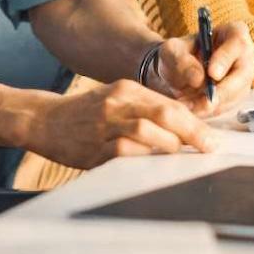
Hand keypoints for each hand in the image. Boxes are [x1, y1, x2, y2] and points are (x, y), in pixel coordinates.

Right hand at [27, 79, 214, 169]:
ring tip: (177, 154)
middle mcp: (117, 103)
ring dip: (169, 145)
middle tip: (209, 147)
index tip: (211, 138)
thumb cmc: (84, 114)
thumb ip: (145, 110)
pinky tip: (150, 162)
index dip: (195, 122)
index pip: (169, 104)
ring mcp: (104, 124)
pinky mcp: (94, 147)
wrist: (42, 119)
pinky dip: (142, 157)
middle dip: (193, 133)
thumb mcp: (115, 100)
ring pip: (148, 131)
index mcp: (126, 90)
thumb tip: (184, 128)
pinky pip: (125, 151)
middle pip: (165, 114)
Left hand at [154, 20, 253, 116]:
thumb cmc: (177, 55)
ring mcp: (245, 75)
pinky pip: (231, 105)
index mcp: (233, 32)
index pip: (238, 42)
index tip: (212, 74)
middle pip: (244, 71)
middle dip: (223, 89)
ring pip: (239, 92)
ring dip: (214, 103)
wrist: (175, 73)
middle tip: (204, 101)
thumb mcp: (171, 52)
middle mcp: (245, 53)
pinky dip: (212, 110)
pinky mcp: (239, 94)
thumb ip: (181, 61)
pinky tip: (195, 109)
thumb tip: (198, 78)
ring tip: (190, 105)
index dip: (226, 58)